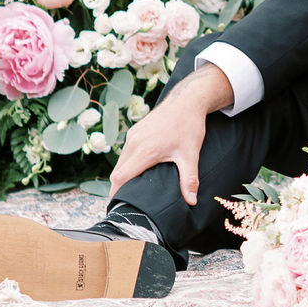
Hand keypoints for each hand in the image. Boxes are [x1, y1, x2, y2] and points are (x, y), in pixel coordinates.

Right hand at [108, 62, 232, 204]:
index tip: (118, 206)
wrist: (187, 101)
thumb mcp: (191, 155)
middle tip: (126, 202)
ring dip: (124, 175)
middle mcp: (134, 142)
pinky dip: (128, 163)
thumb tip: (191, 202)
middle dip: (119, 187)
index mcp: (145, 151)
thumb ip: (189, 180)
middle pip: (118, 172)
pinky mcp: (135, 130)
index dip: (116, 194)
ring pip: (121, 161)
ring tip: (131, 189)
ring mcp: (133, 135)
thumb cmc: (189, 127)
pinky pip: (126, 151)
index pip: (121, 177)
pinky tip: (138, 170)